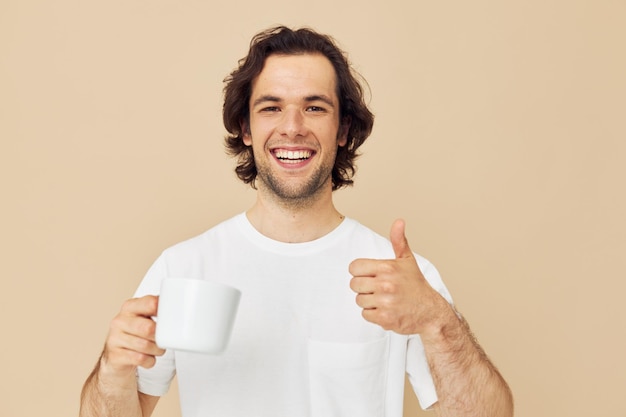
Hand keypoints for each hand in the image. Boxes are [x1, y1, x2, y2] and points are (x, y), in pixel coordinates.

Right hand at [102, 295, 165, 375]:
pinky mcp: (115, 356)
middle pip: (148, 328)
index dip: (164, 312)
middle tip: (163, 339)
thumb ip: (157, 311)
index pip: (150, 303)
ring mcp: (115, 338)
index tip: (171, 318)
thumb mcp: (144, 318)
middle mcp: (120, 321)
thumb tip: (176, 308)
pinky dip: (149, 361)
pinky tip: (148, 358)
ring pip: (145, 345)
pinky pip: (140, 359)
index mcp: (130, 307)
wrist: (116, 357)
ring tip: (157, 349)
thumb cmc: (135, 334)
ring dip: (156, 350)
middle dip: (160, 337)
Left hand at [349, 219, 448, 334]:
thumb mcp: (407, 260)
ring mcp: (385, 302)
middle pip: (354, 284)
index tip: (370, 275)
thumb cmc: (416, 285)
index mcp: (387, 268)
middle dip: (363, 287)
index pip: (354, 267)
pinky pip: (365, 315)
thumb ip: (399, 241)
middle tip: (377, 289)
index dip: (360, 272)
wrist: (430, 312)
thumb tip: (399, 221)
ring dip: (368, 301)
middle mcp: (385, 284)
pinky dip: (373, 314)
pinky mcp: (385, 318)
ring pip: (359, 300)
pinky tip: (385, 309)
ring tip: (383, 299)